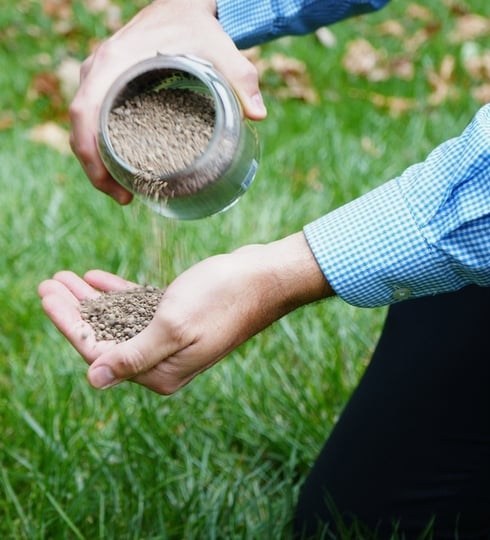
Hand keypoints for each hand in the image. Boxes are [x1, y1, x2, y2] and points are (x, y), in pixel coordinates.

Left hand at [38, 233, 333, 393]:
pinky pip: (138, 310)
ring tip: (66, 276)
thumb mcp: (174, 325)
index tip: (46, 295)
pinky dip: (118, 294)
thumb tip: (95, 380)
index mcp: (160, 370)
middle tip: (48, 282)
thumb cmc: (223, 298)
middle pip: (106, 337)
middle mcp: (163, 361)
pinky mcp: (179, 320)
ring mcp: (172, 340)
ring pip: (119, 321)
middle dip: (75, 310)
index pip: (100, 352)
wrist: (265, 279)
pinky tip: (98, 278)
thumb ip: (133, 355)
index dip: (69, 323)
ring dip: (92, 300)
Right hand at [70, 0, 266, 203]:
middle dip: (95, 168)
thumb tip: (258, 116)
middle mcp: (100, 69)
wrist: (182, 5)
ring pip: (86, 124)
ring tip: (125, 191)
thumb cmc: (197, 26)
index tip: (111, 186)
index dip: (91, 154)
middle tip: (125, 199)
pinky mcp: (108, 82)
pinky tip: (126, 166)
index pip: (85, 112)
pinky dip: (104, 145)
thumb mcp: (221, 49)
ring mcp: (101, 75)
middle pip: (81, 126)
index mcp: (116, 62)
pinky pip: (95, 117)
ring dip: (98, 160)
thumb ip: (241, 78)